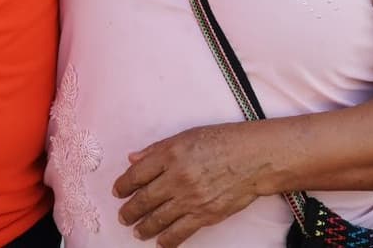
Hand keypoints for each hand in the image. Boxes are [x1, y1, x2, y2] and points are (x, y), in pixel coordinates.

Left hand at [113, 123, 265, 245]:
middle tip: (123, 216)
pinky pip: (179, 233)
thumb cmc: (223, 141)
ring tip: (137, 231)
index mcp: (170, 154)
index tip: (118, 191)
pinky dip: (166, 240)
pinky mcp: (204, 215)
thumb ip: (157, 149)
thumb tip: (133, 158)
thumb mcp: (187, 136)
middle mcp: (177, 177)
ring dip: (143, 228)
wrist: (254, 158)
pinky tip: (160, 242)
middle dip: (129, 211)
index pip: (137, 174)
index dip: (123, 185)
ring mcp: (190, 198)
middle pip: (144, 199)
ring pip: (157, 219)